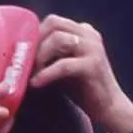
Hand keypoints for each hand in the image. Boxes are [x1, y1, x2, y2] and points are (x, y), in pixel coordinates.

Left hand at [30, 16, 132, 132]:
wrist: (110, 110)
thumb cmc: (86, 91)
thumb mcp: (64, 66)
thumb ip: (50, 55)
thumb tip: (22, 51)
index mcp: (83, 31)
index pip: (53, 21)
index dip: (35, 34)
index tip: (23, 52)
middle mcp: (89, 35)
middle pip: (54, 23)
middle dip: (36, 41)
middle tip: (24, 60)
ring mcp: (93, 48)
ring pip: (58, 39)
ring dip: (40, 56)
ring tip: (31, 72)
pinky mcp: (92, 65)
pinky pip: (63, 65)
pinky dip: (47, 74)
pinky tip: (36, 84)